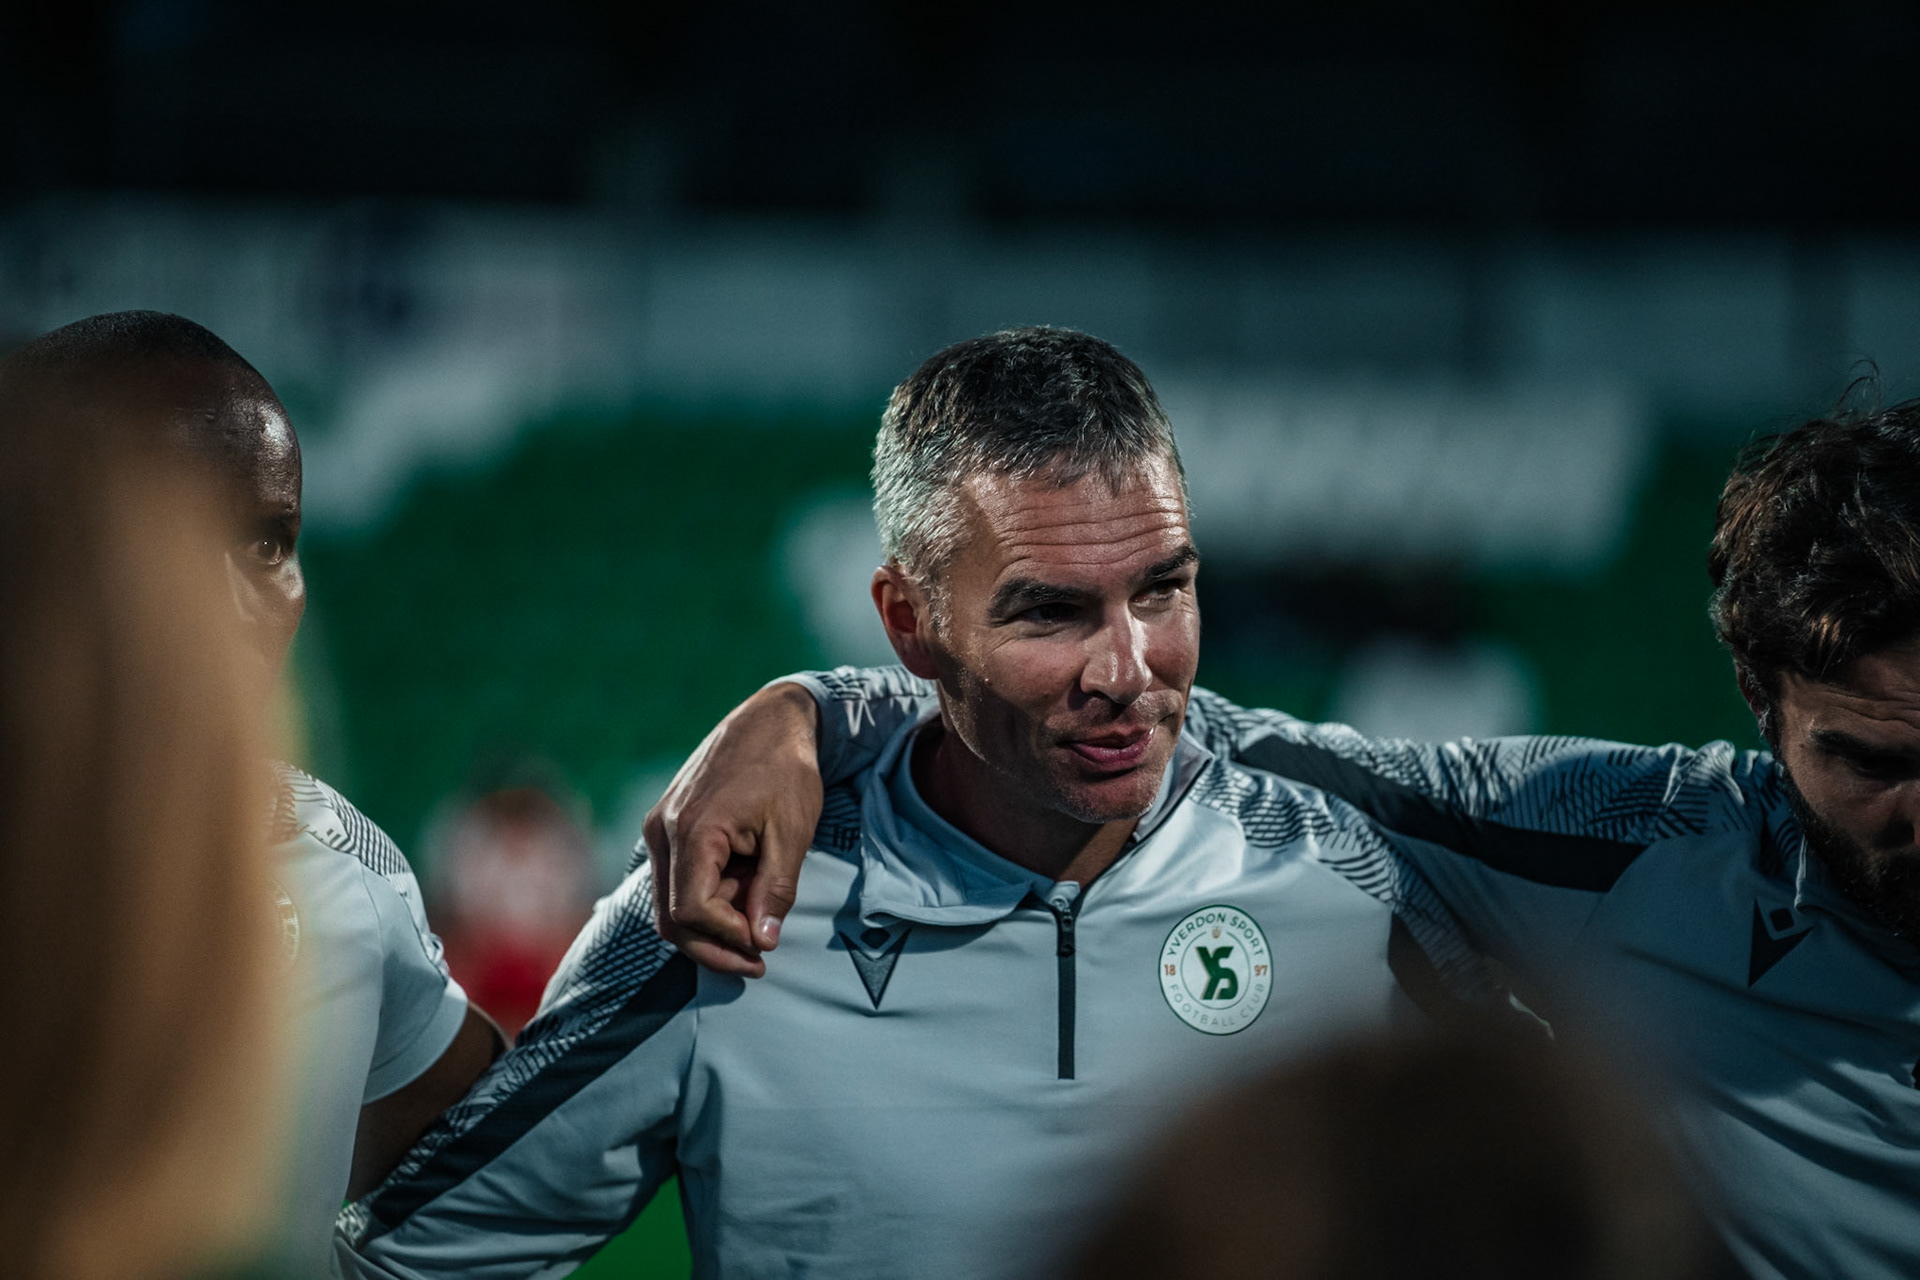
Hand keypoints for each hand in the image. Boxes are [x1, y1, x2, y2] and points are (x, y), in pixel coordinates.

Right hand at [645, 682, 822, 976]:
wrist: (769, 720)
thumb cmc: (785, 769)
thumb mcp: (792, 831)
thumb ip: (776, 888)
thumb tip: (763, 940)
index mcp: (692, 829)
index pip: (692, 911)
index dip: (728, 938)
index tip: (765, 945)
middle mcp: (663, 832)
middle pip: (671, 919)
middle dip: (715, 946)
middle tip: (758, 961)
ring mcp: (660, 829)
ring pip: (670, 905)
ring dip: (711, 926)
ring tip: (756, 929)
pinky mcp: (667, 827)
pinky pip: (676, 882)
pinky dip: (706, 901)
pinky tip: (742, 901)